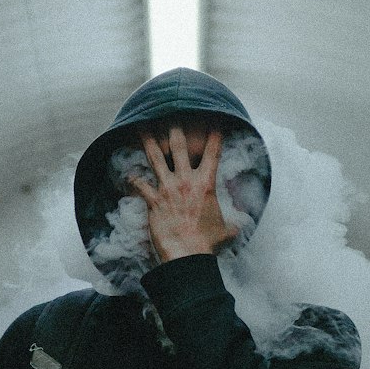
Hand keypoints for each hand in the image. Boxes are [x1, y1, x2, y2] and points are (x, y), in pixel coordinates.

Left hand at [128, 125, 238, 261]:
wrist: (187, 255)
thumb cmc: (207, 243)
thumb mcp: (227, 231)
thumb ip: (234, 224)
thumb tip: (242, 226)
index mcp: (206, 184)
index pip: (213, 152)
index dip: (215, 134)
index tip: (216, 120)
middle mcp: (186, 181)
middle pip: (178, 146)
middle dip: (174, 127)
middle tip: (170, 113)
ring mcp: (168, 189)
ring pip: (155, 158)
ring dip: (147, 141)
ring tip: (140, 126)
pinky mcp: (153, 201)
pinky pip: (140, 185)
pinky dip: (133, 180)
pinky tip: (128, 175)